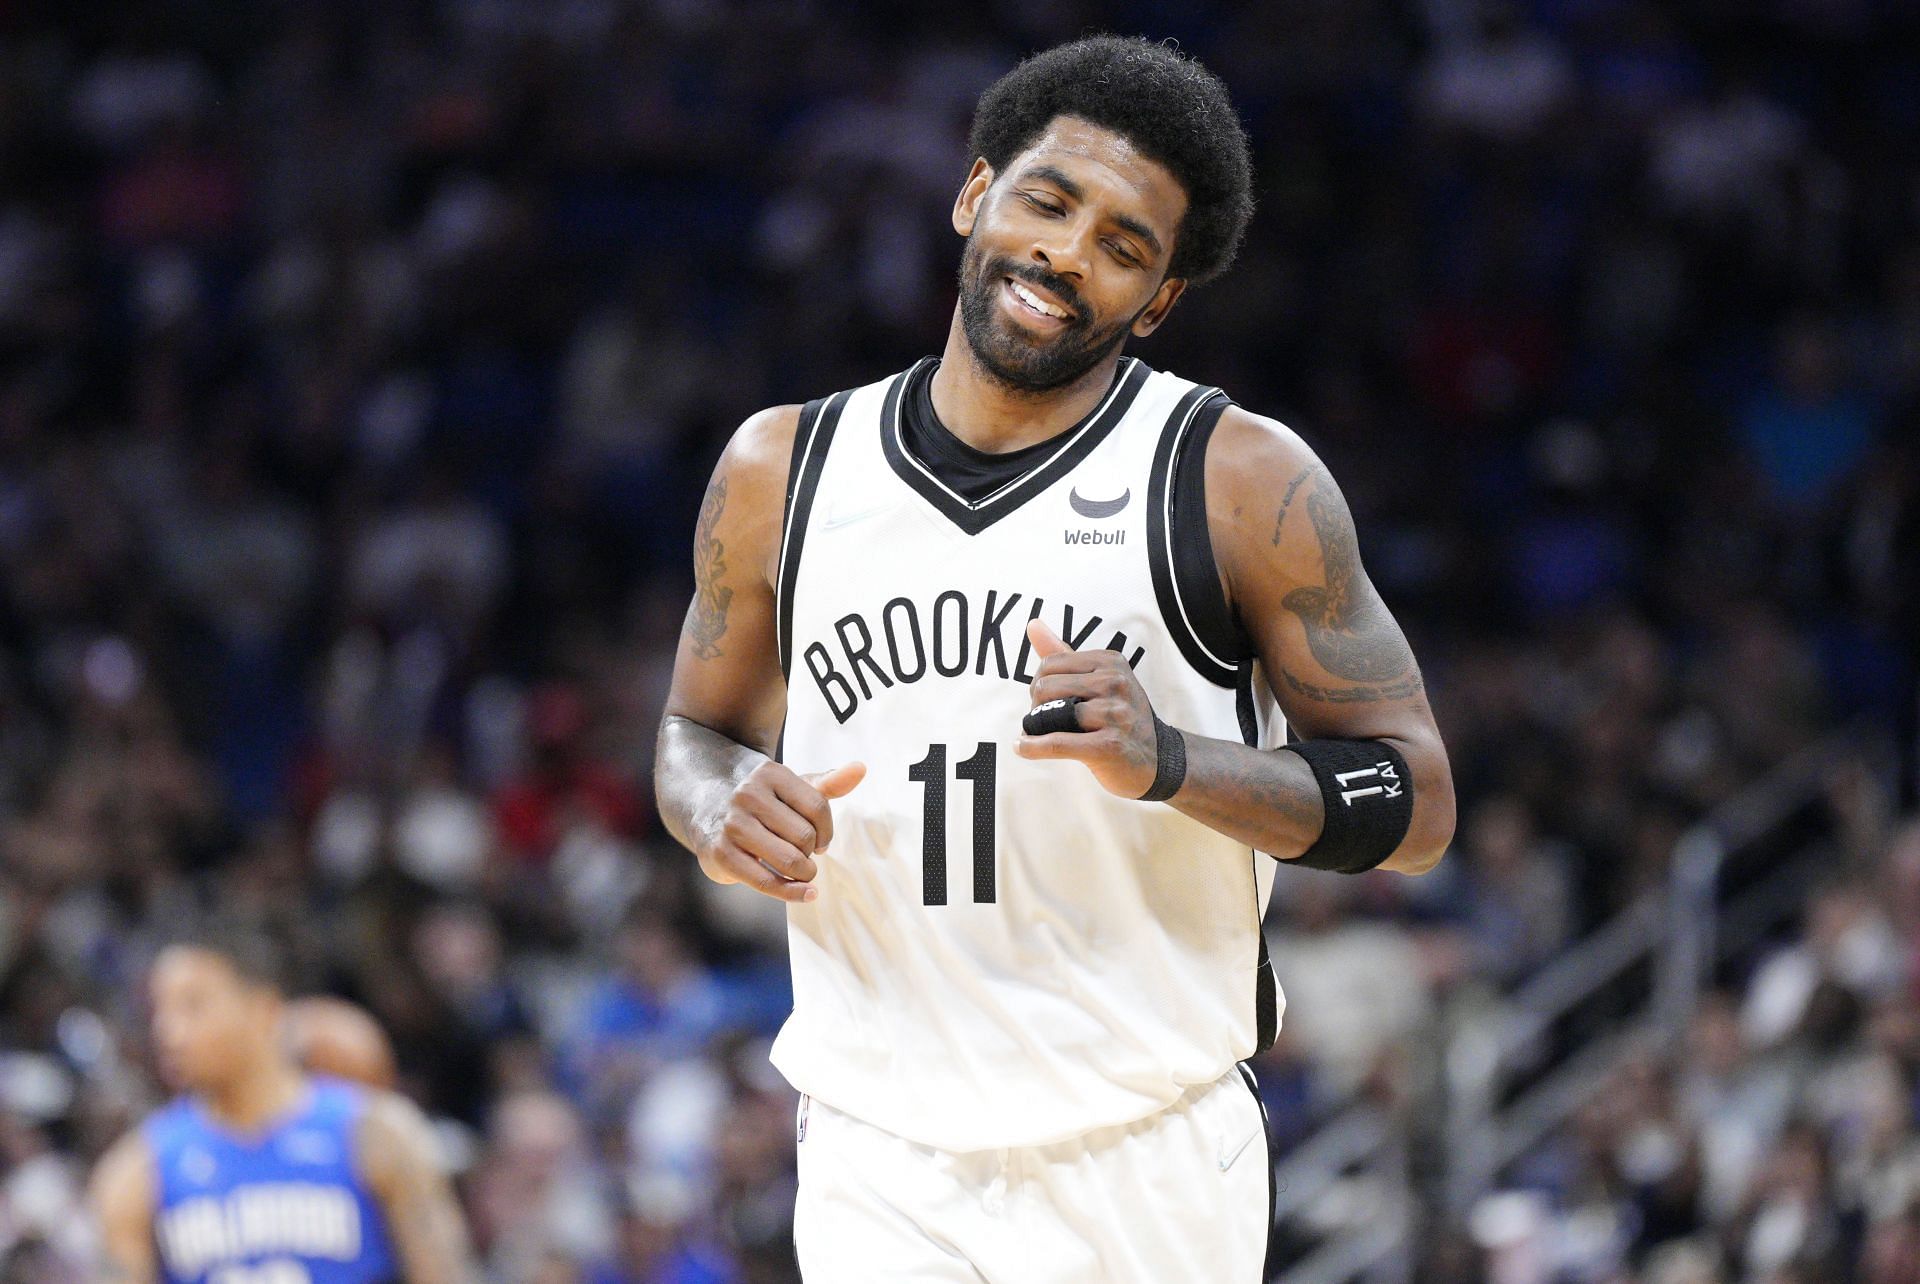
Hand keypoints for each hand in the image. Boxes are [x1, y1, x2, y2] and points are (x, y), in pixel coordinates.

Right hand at [698, 760, 864, 901]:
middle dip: (810, 852)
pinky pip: (767, 881)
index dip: (826, 831)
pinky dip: (792, 893)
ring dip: (804, 873)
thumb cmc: (761, 801)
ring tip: (802, 872)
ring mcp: (732, 824)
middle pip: (804, 836)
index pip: (817, 807)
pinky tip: (806, 893)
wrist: (705, 809)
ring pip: (789, 859)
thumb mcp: (792, 789)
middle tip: (803, 855)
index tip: (821, 842)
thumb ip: (828, 784)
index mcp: (770, 773)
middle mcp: (748, 794)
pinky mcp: (721, 853)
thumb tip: (861, 769)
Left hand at [1014, 620, 1158, 797]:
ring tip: (1040, 735)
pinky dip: (1032, 747)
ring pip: (1049, 713)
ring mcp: (1115, 714)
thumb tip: (1033, 624)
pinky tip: (1022, 747)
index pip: (1050, 663)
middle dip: (1036, 706)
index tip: (1047, 702)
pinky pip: (1056, 742)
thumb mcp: (1101, 679)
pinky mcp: (1109, 746)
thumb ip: (1063, 654)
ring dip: (1035, 728)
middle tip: (1045, 721)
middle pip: (1046, 687)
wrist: (1160, 759)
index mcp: (1111, 662)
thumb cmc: (1121, 718)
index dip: (1040, 684)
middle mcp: (1115, 683)